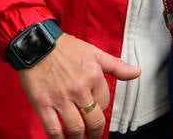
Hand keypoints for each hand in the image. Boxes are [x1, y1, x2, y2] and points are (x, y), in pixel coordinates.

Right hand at [18, 33, 138, 137]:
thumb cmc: (64, 47)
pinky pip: (53, 129)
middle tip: (92, 134)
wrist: (35, 43)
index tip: (95, 110)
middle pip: (94, 120)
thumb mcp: (93, 52)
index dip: (101, 108)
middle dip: (95, 131)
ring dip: (79, 138)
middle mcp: (79, 89)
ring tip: (78, 138)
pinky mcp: (42, 104)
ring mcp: (60, 98)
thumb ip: (116, 66)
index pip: (105, 102)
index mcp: (93, 76)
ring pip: (76, 128)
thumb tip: (137, 72)